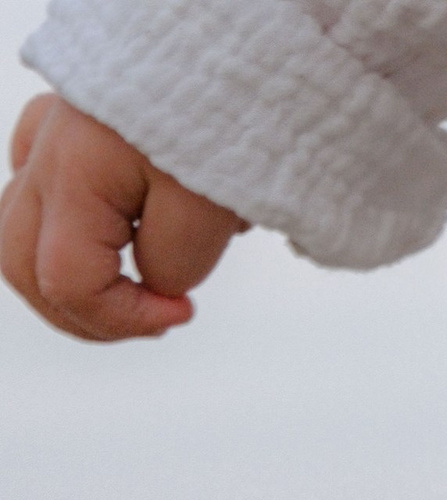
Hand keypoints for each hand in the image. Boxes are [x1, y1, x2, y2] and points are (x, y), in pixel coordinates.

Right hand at [2, 94, 241, 340]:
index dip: (123, 318)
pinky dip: (70, 231)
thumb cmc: (218, 110)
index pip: (67, 283)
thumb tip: (155, 283)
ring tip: (136, 288)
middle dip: (87, 315)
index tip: (185, 310)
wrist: (221, 26)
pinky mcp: (64, 126)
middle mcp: (45, 156)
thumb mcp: (209, 205)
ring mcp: (47, 137)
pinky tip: (118, 234)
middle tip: (155, 317)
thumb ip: (173, 260)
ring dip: (71, 280)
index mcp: (73, 177)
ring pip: (20, 234)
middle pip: (24, 267)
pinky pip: (38, 188)